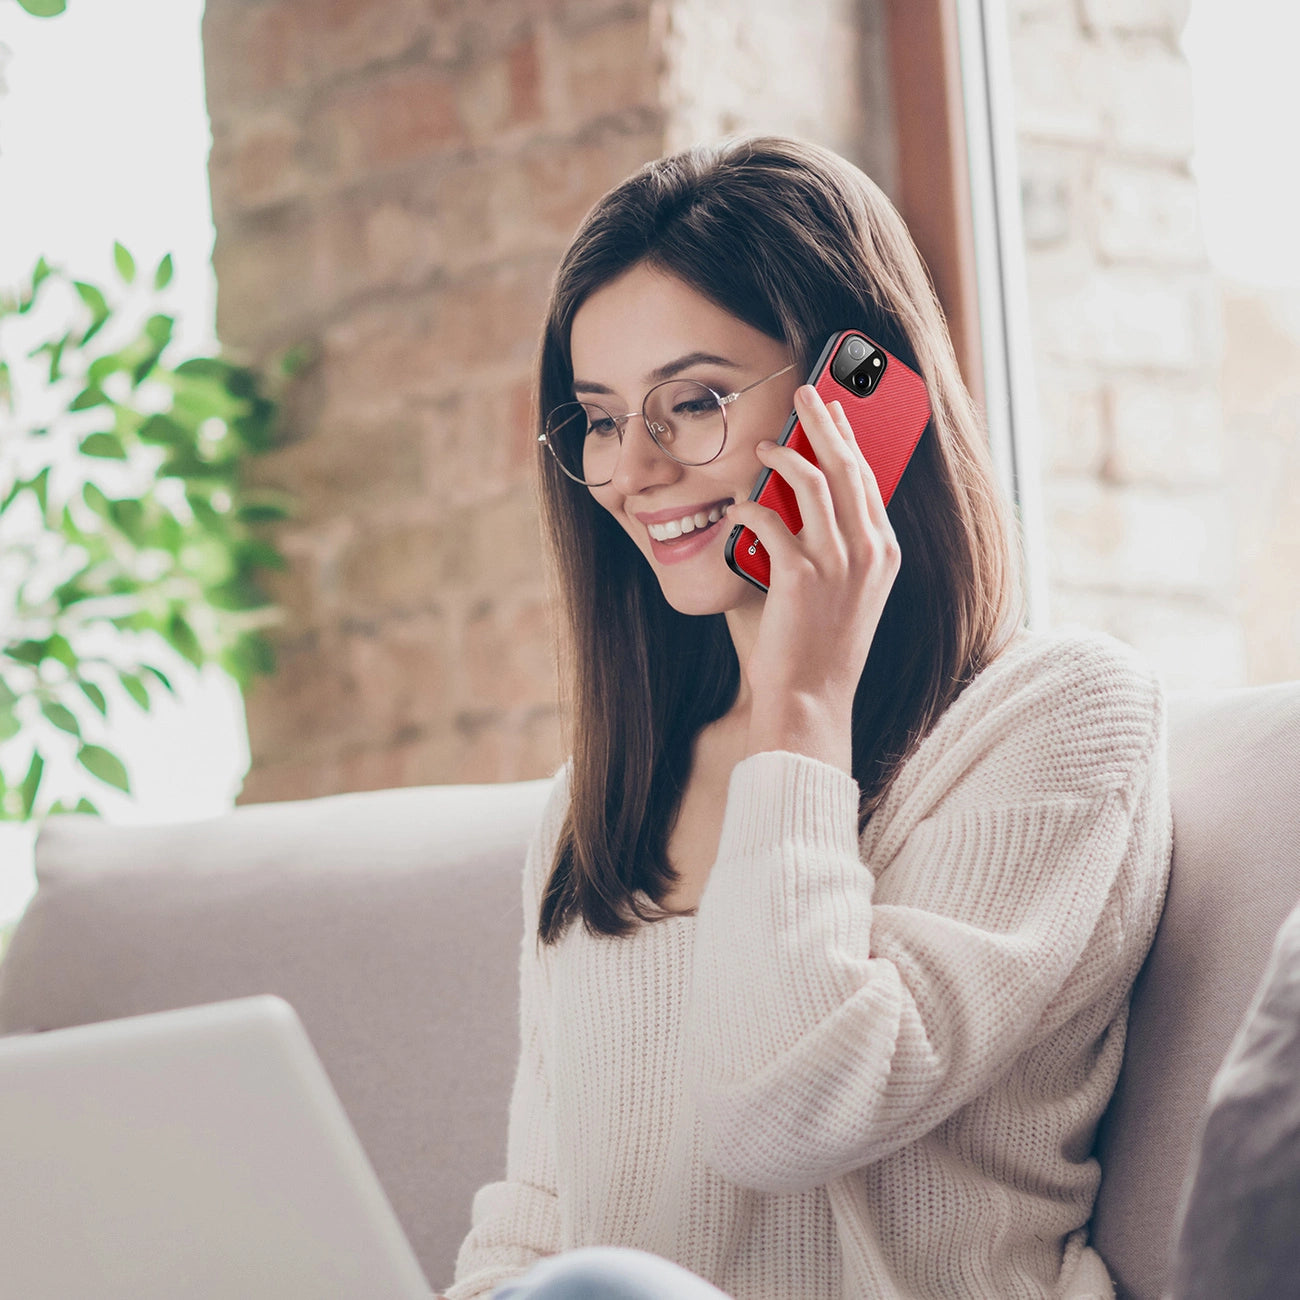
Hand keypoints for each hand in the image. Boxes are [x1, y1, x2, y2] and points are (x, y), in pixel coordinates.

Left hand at [724, 384, 900, 770]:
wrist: (811, 699)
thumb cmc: (819, 648)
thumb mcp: (845, 593)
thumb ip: (834, 547)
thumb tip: (801, 498)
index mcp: (884, 555)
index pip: (869, 481)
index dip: (850, 439)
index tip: (834, 411)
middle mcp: (869, 553)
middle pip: (848, 467)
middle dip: (824, 422)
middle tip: (805, 392)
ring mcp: (838, 564)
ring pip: (815, 482)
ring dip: (786, 454)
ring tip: (764, 443)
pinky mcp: (801, 576)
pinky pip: (770, 520)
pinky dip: (750, 506)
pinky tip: (737, 505)